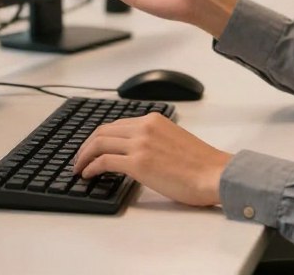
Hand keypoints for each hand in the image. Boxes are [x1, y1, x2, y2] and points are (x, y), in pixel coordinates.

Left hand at [73, 113, 231, 206]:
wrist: (214, 174)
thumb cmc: (201, 164)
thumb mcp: (173, 139)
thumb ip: (153, 139)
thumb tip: (134, 152)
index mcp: (154, 119)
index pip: (117, 124)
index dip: (99, 137)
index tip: (92, 147)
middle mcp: (145, 127)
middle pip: (103, 131)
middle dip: (86, 145)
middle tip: (79, 158)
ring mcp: (141, 144)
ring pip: (99, 143)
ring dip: (84, 156)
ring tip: (79, 168)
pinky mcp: (138, 163)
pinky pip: (104, 161)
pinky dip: (91, 167)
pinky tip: (87, 174)